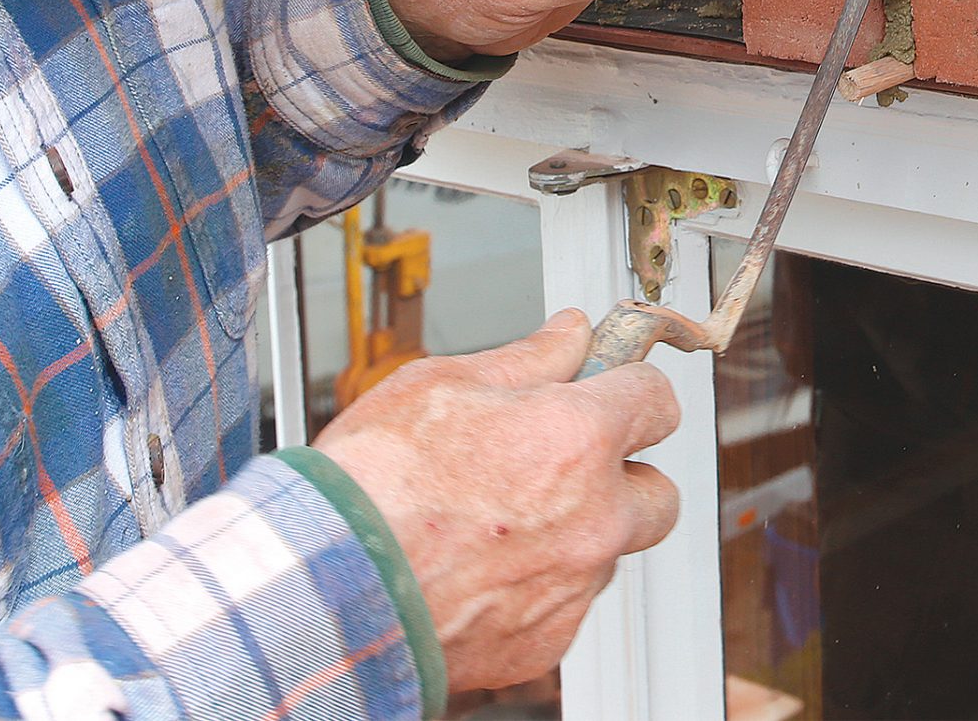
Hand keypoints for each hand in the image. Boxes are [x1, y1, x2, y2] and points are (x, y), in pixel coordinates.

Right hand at [316, 312, 680, 694]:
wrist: (319, 588)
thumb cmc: (368, 486)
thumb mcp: (439, 385)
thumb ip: (525, 359)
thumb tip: (568, 335)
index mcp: (577, 440)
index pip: (657, 400)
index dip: (628, 389)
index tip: (608, 391)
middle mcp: (593, 517)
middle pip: (657, 491)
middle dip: (622, 475)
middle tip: (563, 465)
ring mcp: (573, 586)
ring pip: (608, 551)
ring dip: (577, 534)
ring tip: (496, 523)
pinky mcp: (545, 643)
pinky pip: (565, 604)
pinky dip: (538, 587)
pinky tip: (478, 570)